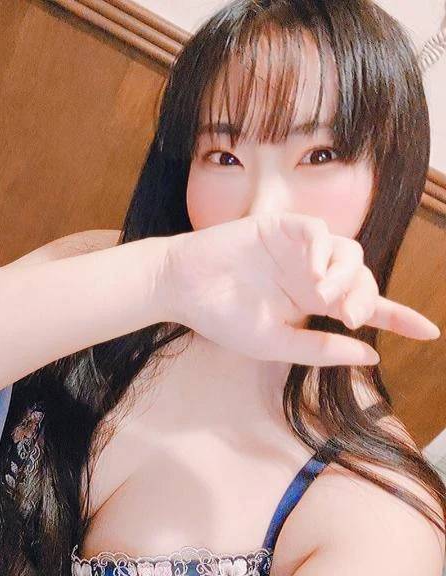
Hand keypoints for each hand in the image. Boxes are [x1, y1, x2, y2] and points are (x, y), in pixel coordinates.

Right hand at [160, 213, 439, 366]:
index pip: (364, 307)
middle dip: (366, 298)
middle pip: (361, 279)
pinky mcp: (281, 227)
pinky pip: (317, 230)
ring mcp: (298, 249)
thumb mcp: (276, 343)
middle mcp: (311, 274)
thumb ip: (322, 349)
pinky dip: (322, 249)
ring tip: (326, 296)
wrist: (185, 288)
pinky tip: (312, 272)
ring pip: (348, 251)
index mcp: (311, 303)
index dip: (397, 317)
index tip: (428, 332)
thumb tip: (371, 355)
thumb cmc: (224, 318)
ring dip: (346, 275)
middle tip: (349, 317)